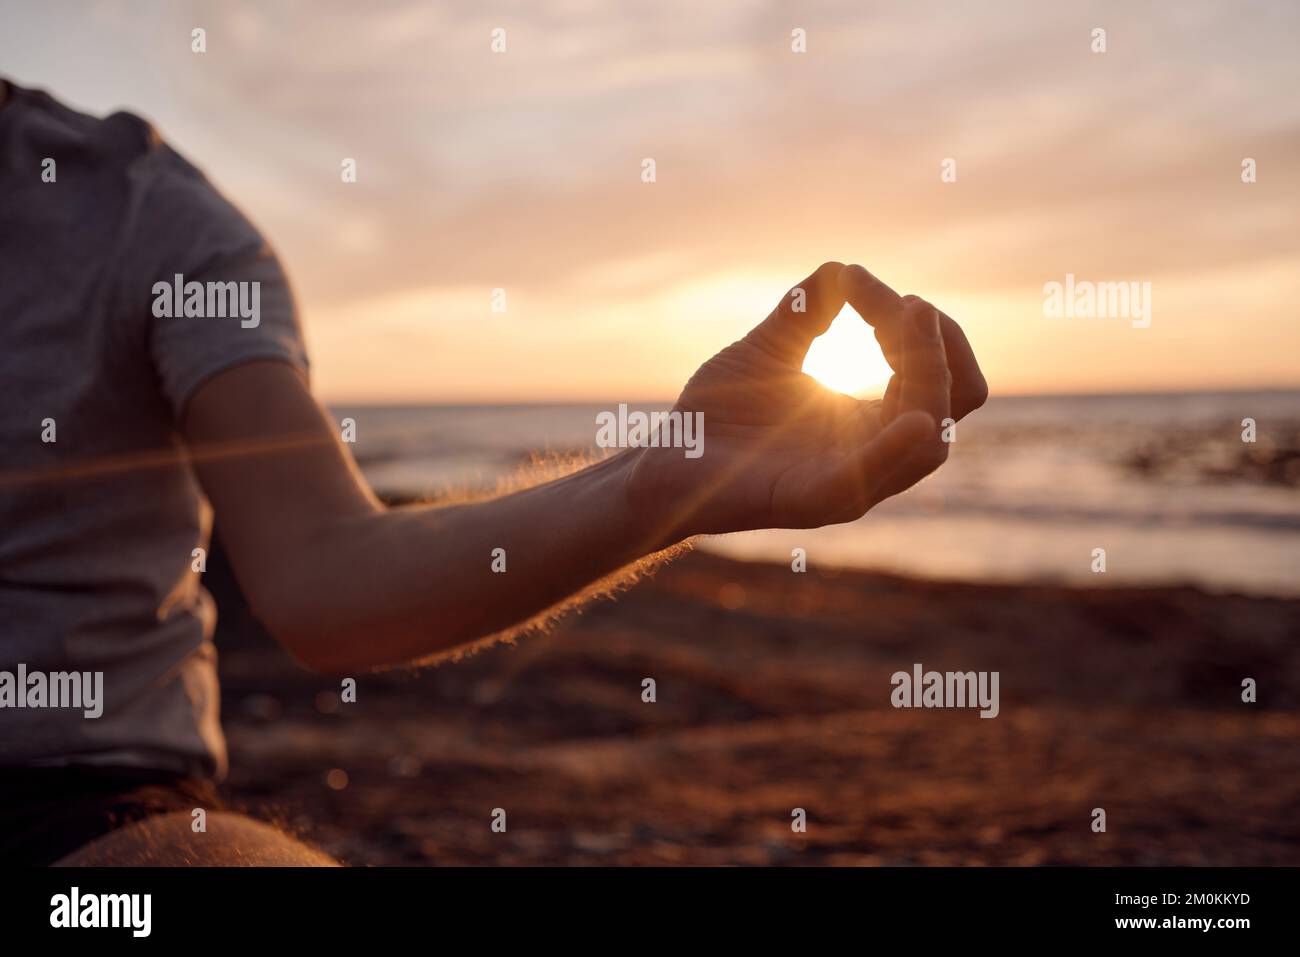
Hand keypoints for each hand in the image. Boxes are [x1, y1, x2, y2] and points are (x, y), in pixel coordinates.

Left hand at [625, 261, 986, 542]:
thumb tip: (843, 270)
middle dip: (938, 345)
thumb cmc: (717, 416)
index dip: (922, 327)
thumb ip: (806, 312)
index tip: (862, 284)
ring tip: (910, 317)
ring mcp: (849, 484)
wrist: (664, 462)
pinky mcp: (812, 502)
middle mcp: (875, 457)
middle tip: (907, 303)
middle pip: (950, 403)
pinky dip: (896, 448)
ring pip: (928, 440)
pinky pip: (871, 479)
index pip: (941, 378)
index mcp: (872, 424)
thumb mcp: (768, 349)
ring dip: (929, 376)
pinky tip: (910, 415)